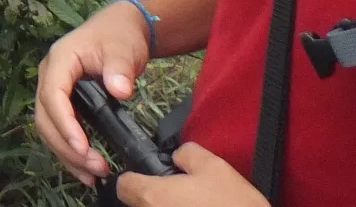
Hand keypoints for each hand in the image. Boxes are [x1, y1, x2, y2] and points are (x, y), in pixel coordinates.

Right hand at [34, 2, 150, 185]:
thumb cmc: (119, 35)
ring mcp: (54, 88)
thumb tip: (119, 91)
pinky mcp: (62, 100)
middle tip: (94, 168)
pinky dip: (69, 150)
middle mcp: (50, 74)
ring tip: (92, 174)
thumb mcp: (123, 48)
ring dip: (66, 154)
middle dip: (67, 146)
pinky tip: (85, 168)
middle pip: (46, 117)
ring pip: (48, 127)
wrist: (120, 27)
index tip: (84, 148)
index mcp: (60, 59)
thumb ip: (120, 68)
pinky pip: (58, 128)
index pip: (53, 95)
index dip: (65, 124)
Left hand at [116, 144, 269, 205]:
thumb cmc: (231, 206)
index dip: (134, 178)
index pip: (124, 185)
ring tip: (195, 206)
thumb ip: (187, 154)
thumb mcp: (213, 166)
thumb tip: (177, 157)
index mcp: (153, 196)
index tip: (148, 178)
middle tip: (180, 194)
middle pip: (139, 205)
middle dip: (154, 198)